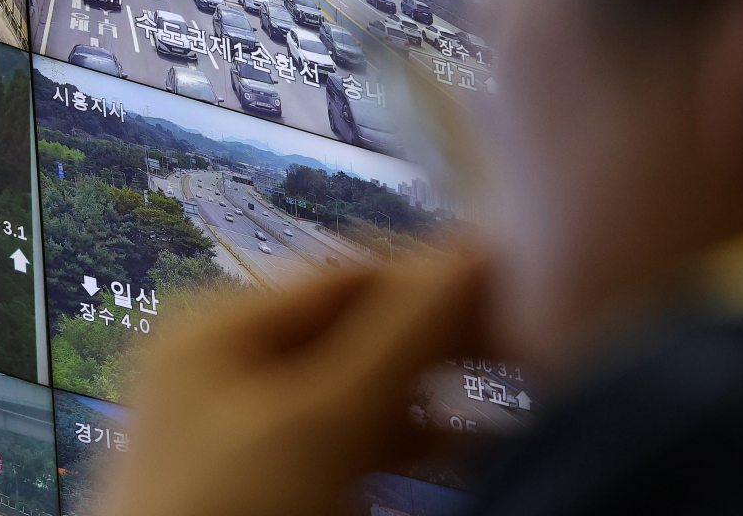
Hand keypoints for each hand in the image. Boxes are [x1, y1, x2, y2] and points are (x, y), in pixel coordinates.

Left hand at [99, 256, 486, 515]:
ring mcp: (248, 430)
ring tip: (517, 382)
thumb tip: (468, 260)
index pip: (345, 277)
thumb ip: (398, 337)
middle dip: (440, 337)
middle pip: (355, 331)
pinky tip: (471, 445)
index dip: (434, 277)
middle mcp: (225, 368)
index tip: (517, 283)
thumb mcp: (320, 424)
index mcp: (214, 331)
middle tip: (528, 338)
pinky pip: (353, 442)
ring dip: (435, 391)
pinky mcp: (274, 483)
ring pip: (362, 390)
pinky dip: (410, 441)